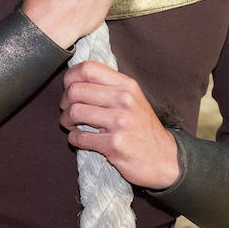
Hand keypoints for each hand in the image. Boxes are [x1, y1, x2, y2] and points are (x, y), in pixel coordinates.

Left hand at [59, 61, 179, 188]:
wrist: (164, 158)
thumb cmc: (143, 128)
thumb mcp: (133, 98)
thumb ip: (109, 86)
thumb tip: (75, 79)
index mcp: (126, 85)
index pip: (87, 68)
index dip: (69, 78)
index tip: (68, 88)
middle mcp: (124, 99)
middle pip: (75, 91)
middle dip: (64, 103)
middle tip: (67, 111)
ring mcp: (120, 122)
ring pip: (74, 112)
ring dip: (66, 121)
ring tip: (72, 126)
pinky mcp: (114, 144)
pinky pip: (79, 137)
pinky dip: (73, 139)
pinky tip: (80, 139)